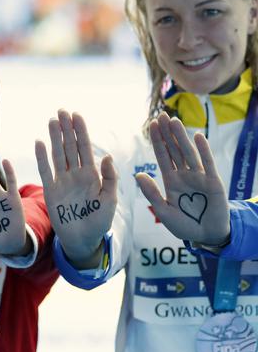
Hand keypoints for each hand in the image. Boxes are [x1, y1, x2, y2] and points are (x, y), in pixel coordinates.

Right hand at [35, 110, 116, 267]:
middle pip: (70, 147)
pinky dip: (42, 157)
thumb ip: (110, 179)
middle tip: (62, 111)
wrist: (83, 240)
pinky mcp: (51, 191)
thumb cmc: (99, 221)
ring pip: (58, 155)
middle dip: (66, 129)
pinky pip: (45, 171)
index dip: (81, 131)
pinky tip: (39, 143)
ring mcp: (62, 182)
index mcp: (92, 175)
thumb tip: (106, 156)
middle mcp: (76, 174)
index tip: (77, 115)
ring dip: (55, 138)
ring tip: (52, 121)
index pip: (85, 148)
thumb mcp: (110, 200)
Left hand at [136, 112, 228, 244]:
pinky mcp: (213, 182)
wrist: (206, 235)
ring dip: (181, 137)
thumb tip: (138, 176)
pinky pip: (208, 163)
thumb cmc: (184, 225)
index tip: (152, 125)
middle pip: (174, 150)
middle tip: (161, 115)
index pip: (162, 157)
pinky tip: (198, 136)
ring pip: (188, 153)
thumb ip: (151, 193)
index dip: (157, 141)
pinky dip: (203, 150)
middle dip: (167, 133)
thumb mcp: (163, 211)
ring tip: (174, 121)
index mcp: (171, 181)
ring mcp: (199, 177)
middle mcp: (184, 175)